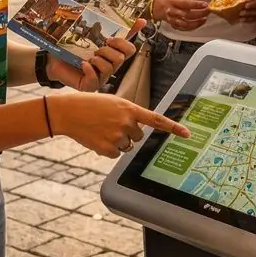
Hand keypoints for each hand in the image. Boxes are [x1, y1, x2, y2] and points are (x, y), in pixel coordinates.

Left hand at [46, 21, 144, 91]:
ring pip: (109, 69)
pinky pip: (95, 80)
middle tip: (96, 49)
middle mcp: (110, 67)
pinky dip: (89, 70)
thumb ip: (110, 25)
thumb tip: (139, 19)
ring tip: (89, 58)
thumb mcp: (93, 34)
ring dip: (98, 60)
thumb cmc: (74, 47)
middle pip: (120, 59)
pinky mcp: (90, 86)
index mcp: (113, 54)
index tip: (109, 39)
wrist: (55, 59)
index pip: (130, 50)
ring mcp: (101, 78)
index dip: (122, 43)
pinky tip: (82, 64)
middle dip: (108, 51)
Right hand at [48, 91, 190, 158]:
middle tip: (112, 124)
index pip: (156, 119)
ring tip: (102, 129)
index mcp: (129, 108)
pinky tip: (98, 138)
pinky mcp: (107, 148)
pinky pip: (116, 154)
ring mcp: (117, 136)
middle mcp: (126, 123)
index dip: (173, 127)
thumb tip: (136, 131)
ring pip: (127, 146)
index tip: (187, 134)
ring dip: (118, 141)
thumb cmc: (90, 105)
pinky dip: (108, 149)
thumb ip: (128, 113)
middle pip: (138, 136)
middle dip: (129, 133)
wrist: (69, 112)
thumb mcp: (112, 102)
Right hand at [152, 0, 209, 31]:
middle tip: (208, 11)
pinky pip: (184, 29)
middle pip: (187, 14)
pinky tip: (199, 23)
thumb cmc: (175, 0)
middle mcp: (173, 11)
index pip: (186, 3)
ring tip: (205, 19)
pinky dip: (193, 27)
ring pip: (185, 24)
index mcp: (175, 1)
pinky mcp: (174, 26)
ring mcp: (173, 20)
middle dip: (200, 14)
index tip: (206, 4)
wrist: (161, 8)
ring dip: (197, 22)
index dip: (196, 4)